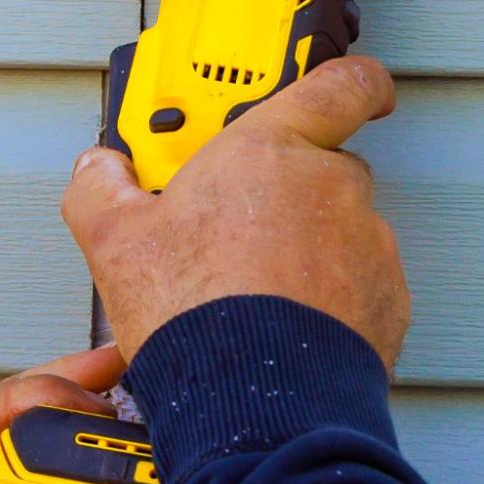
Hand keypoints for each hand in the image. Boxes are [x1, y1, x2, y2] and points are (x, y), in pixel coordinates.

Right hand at [63, 56, 408, 371]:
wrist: (259, 402)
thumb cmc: (197, 313)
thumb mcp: (116, 243)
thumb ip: (101, 190)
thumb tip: (97, 171)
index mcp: (270, 149)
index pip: (337, 85)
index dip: (348, 80)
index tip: (350, 85)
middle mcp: (331, 185)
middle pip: (321, 167)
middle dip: (285, 191)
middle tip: (234, 227)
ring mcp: (367, 243)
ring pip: (340, 230)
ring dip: (307, 249)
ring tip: (252, 292)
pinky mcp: (387, 299)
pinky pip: (360, 284)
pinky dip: (331, 299)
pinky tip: (284, 325)